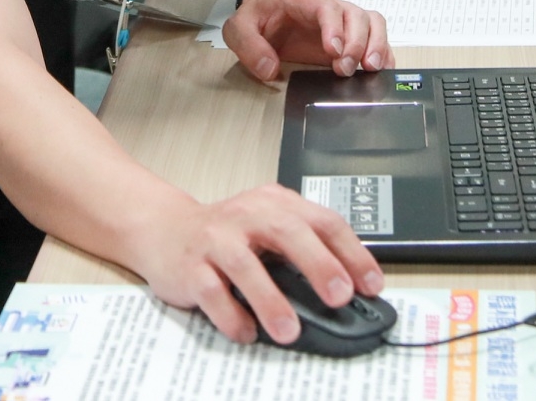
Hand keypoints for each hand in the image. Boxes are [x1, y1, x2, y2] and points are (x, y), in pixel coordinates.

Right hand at [133, 185, 384, 345]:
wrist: (165, 230)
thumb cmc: (227, 234)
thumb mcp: (270, 228)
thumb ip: (305, 250)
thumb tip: (350, 288)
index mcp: (275, 204)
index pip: (322, 220)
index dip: (351, 253)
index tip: (371, 284)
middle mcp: (247, 215)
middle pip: (286, 231)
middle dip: (317, 264)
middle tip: (339, 296)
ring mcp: (216, 239)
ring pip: (245, 264)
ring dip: (270, 299)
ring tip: (290, 330)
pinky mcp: (191, 266)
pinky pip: (212, 292)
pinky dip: (231, 314)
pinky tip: (247, 331)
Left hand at [222, 0, 392, 82]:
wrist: (267, 12)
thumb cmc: (258, 18)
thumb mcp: (238, 28)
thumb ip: (248, 45)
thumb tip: (269, 69)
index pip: (326, 6)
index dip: (335, 27)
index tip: (333, 52)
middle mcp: (329, 7)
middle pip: (355, 15)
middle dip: (356, 43)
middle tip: (343, 70)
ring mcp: (343, 21)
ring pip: (372, 22)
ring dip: (375, 45)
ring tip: (369, 69)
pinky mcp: (351, 37)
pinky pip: (377, 37)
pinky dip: (384, 52)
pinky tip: (381, 71)